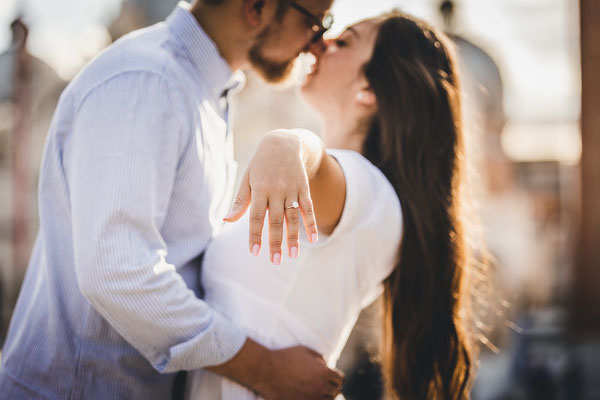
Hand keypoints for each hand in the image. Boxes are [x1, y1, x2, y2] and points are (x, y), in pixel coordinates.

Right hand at [208, 339, 343, 399]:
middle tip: (325, 382)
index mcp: (323, 373)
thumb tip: (326, 364)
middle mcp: (319, 388)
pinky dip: (313, 399)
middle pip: (335, 392)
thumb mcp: (305, 351)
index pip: (340, 379)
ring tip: (317, 389)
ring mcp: (310, 398)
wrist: (266, 370)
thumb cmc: (285, 357)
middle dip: (331, 386)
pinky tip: (308, 394)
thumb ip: (320, 358)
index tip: (331, 375)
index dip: (336, 376)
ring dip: (324, 396)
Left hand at [224, 130, 323, 263]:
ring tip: (293, 255)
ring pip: (293, 217)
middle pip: (276, 220)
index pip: (256, 217)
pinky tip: (313, 239)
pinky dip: (311, 223)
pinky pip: (309, 208)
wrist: (284, 143)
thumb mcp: (248, 179)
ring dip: (294, 237)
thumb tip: (226, 220)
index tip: (254, 252)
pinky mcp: (304, 189)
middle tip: (275, 261)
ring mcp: (292, 190)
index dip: (255, 235)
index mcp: (260, 189)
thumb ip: (240, 201)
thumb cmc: (261, 165)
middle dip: (275, 242)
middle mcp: (276, 191)